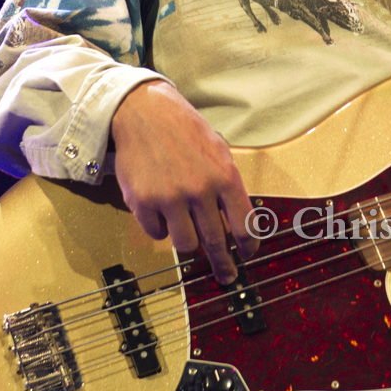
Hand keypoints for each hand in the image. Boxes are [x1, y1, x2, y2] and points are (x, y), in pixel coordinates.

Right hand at [110, 80, 254, 282]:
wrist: (144, 114)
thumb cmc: (185, 132)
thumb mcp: (219, 152)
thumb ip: (228, 187)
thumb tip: (238, 224)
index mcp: (224, 176)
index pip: (244, 225)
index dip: (248, 247)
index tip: (247, 256)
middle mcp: (199, 190)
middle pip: (216, 243)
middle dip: (224, 265)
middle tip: (227, 276)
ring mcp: (169, 198)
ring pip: (186, 245)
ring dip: (189, 245)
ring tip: (188, 235)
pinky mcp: (142, 203)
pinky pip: (156, 234)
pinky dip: (161, 229)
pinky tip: (162, 213)